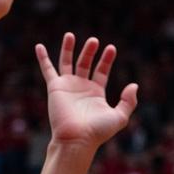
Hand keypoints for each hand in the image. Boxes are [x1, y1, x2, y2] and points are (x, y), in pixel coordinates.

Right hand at [36, 32, 137, 148]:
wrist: (77, 139)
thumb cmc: (98, 131)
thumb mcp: (119, 117)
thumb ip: (128, 102)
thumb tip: (134, 85)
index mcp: (96, 93)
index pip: (101, 71)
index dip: (106, 59)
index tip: (111, 48)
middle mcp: (81, 87)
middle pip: (85, 63)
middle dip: (90, 51)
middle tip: (94, 40)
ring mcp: (67, 86)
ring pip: (67, 62)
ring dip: (68, 48)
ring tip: (70, 34)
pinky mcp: (55, 88)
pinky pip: (47, 70)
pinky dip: (42, 58)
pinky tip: (39, 46)